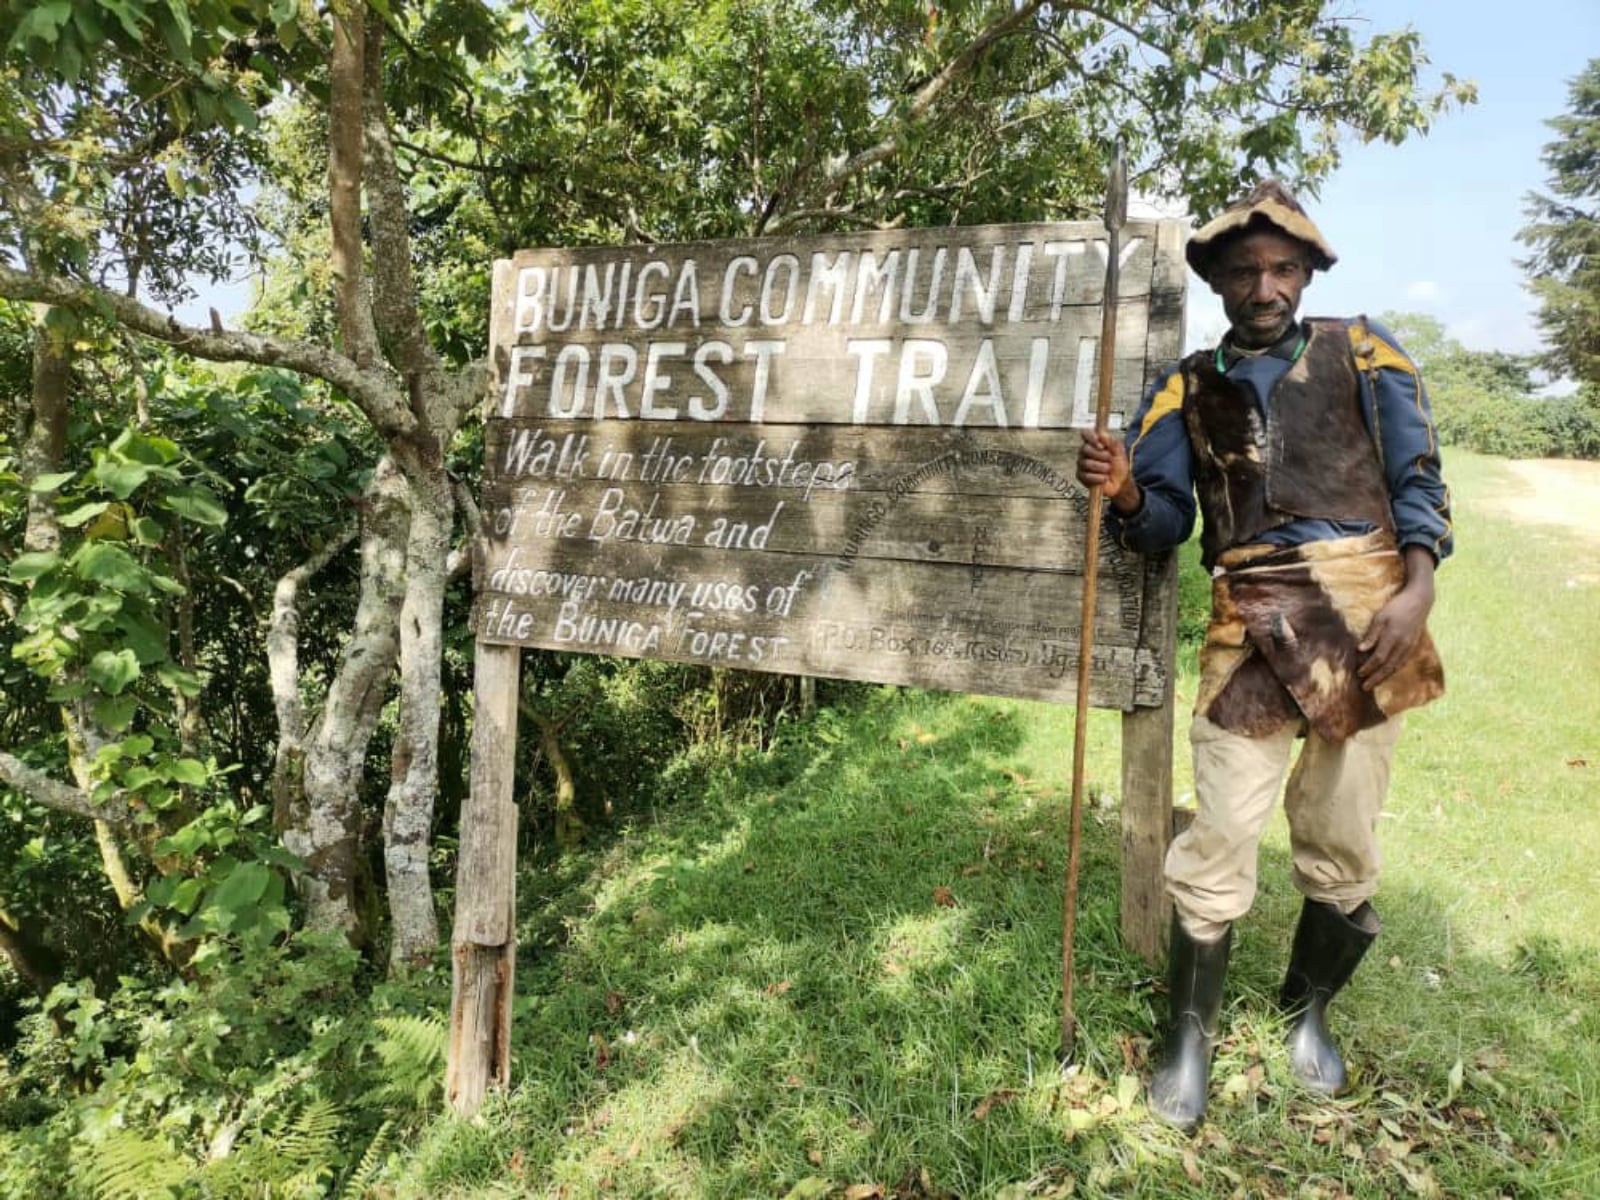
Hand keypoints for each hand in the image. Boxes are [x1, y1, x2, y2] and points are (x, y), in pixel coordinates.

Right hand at [1076, 430, 1140, 514]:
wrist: (1121, 482)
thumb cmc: (1119, 465)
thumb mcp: (1120, 452)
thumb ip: (1112, 442)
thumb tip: (1102, 434)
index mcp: (1094, 443)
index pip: (1086, 434)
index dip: (1091, 437)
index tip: (1101, 445)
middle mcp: (1085, 452)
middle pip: (1085, 449)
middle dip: (1100, 455)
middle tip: (1110, 459)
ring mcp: (1082, 464)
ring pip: (1086, 463)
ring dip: (1101, 467)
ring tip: (1108, 470)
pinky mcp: (1081, 476)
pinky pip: (1086, 475)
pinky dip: (1097, 478)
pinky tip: (1104, 478)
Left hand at [1358, 547, 1435, 690]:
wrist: (1420, 601)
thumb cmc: (1397, 607)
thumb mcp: (1380, 617)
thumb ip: (1372, 634)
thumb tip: (1361, 650)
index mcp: (1393, 637)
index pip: (1378, 658)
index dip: (1368, 667)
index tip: (1359, 673)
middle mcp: (1403, 645)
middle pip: (1388, 666)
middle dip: (1376, 678)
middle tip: (1365, 687)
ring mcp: (1410, 646)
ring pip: (1397, 666)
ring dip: (1385, 677)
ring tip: (1374, 683)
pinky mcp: (1414, 645)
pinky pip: (1403, 662)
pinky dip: (1394, 670)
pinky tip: (1388, 673)